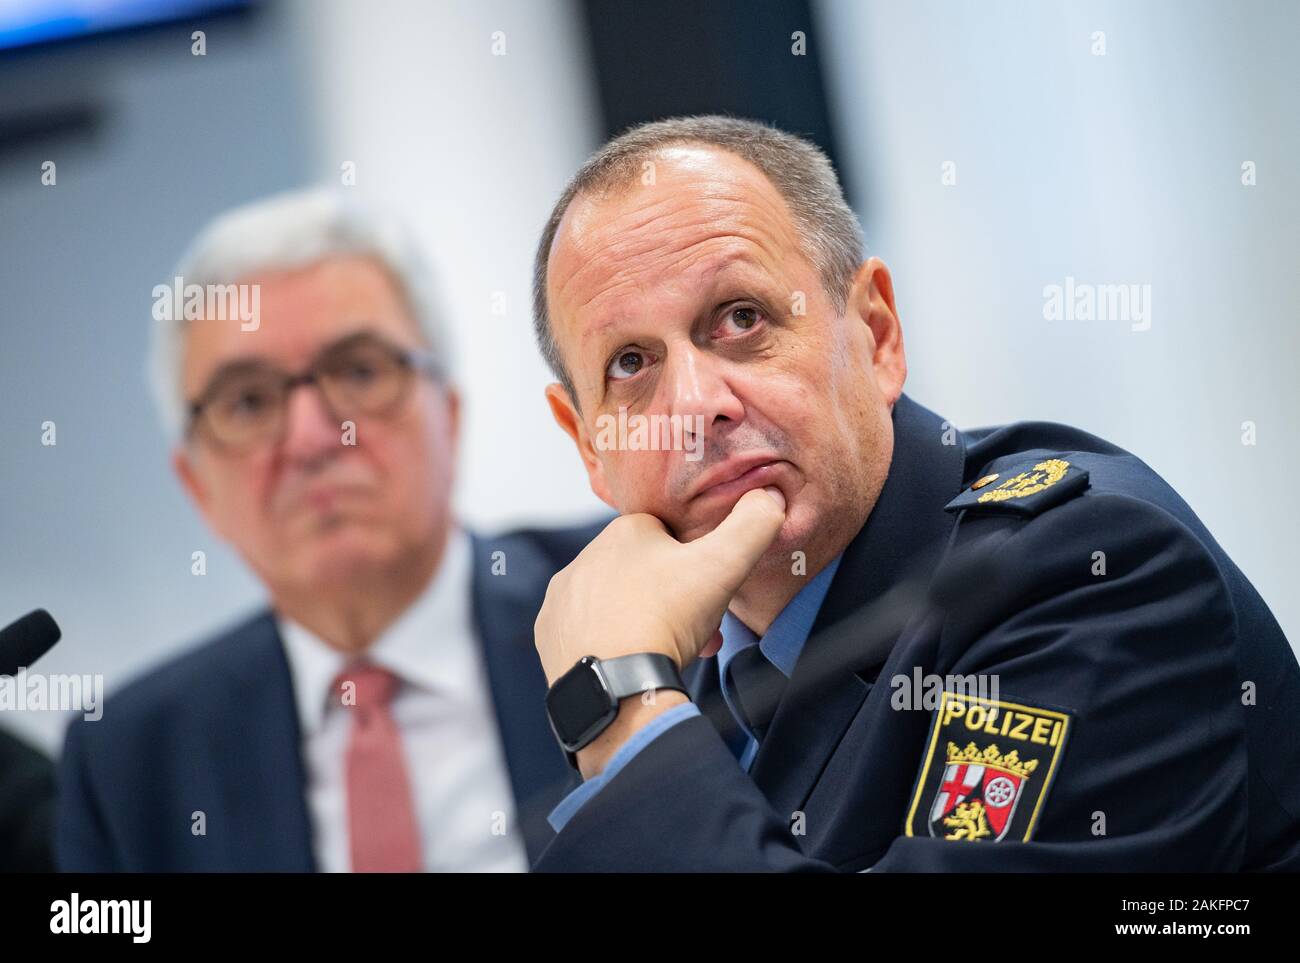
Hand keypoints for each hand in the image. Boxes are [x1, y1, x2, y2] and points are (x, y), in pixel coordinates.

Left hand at [534, 486, 786, 685]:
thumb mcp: (723, 566)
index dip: (697, 563)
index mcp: (621, 532)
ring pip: (617, 604)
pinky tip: (631, 662)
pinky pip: (588, 633)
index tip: (712, 592)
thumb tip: (769, 497)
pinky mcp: (550, 637)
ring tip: (669, 652)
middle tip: (698, 630)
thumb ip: (752, 525)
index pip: (668, 536)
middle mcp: (583, 559)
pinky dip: (612, 644)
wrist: (613, 688)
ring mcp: (562, 600)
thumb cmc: (665, 620)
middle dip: (674, 598)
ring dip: (645, 621)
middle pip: (643, 573)